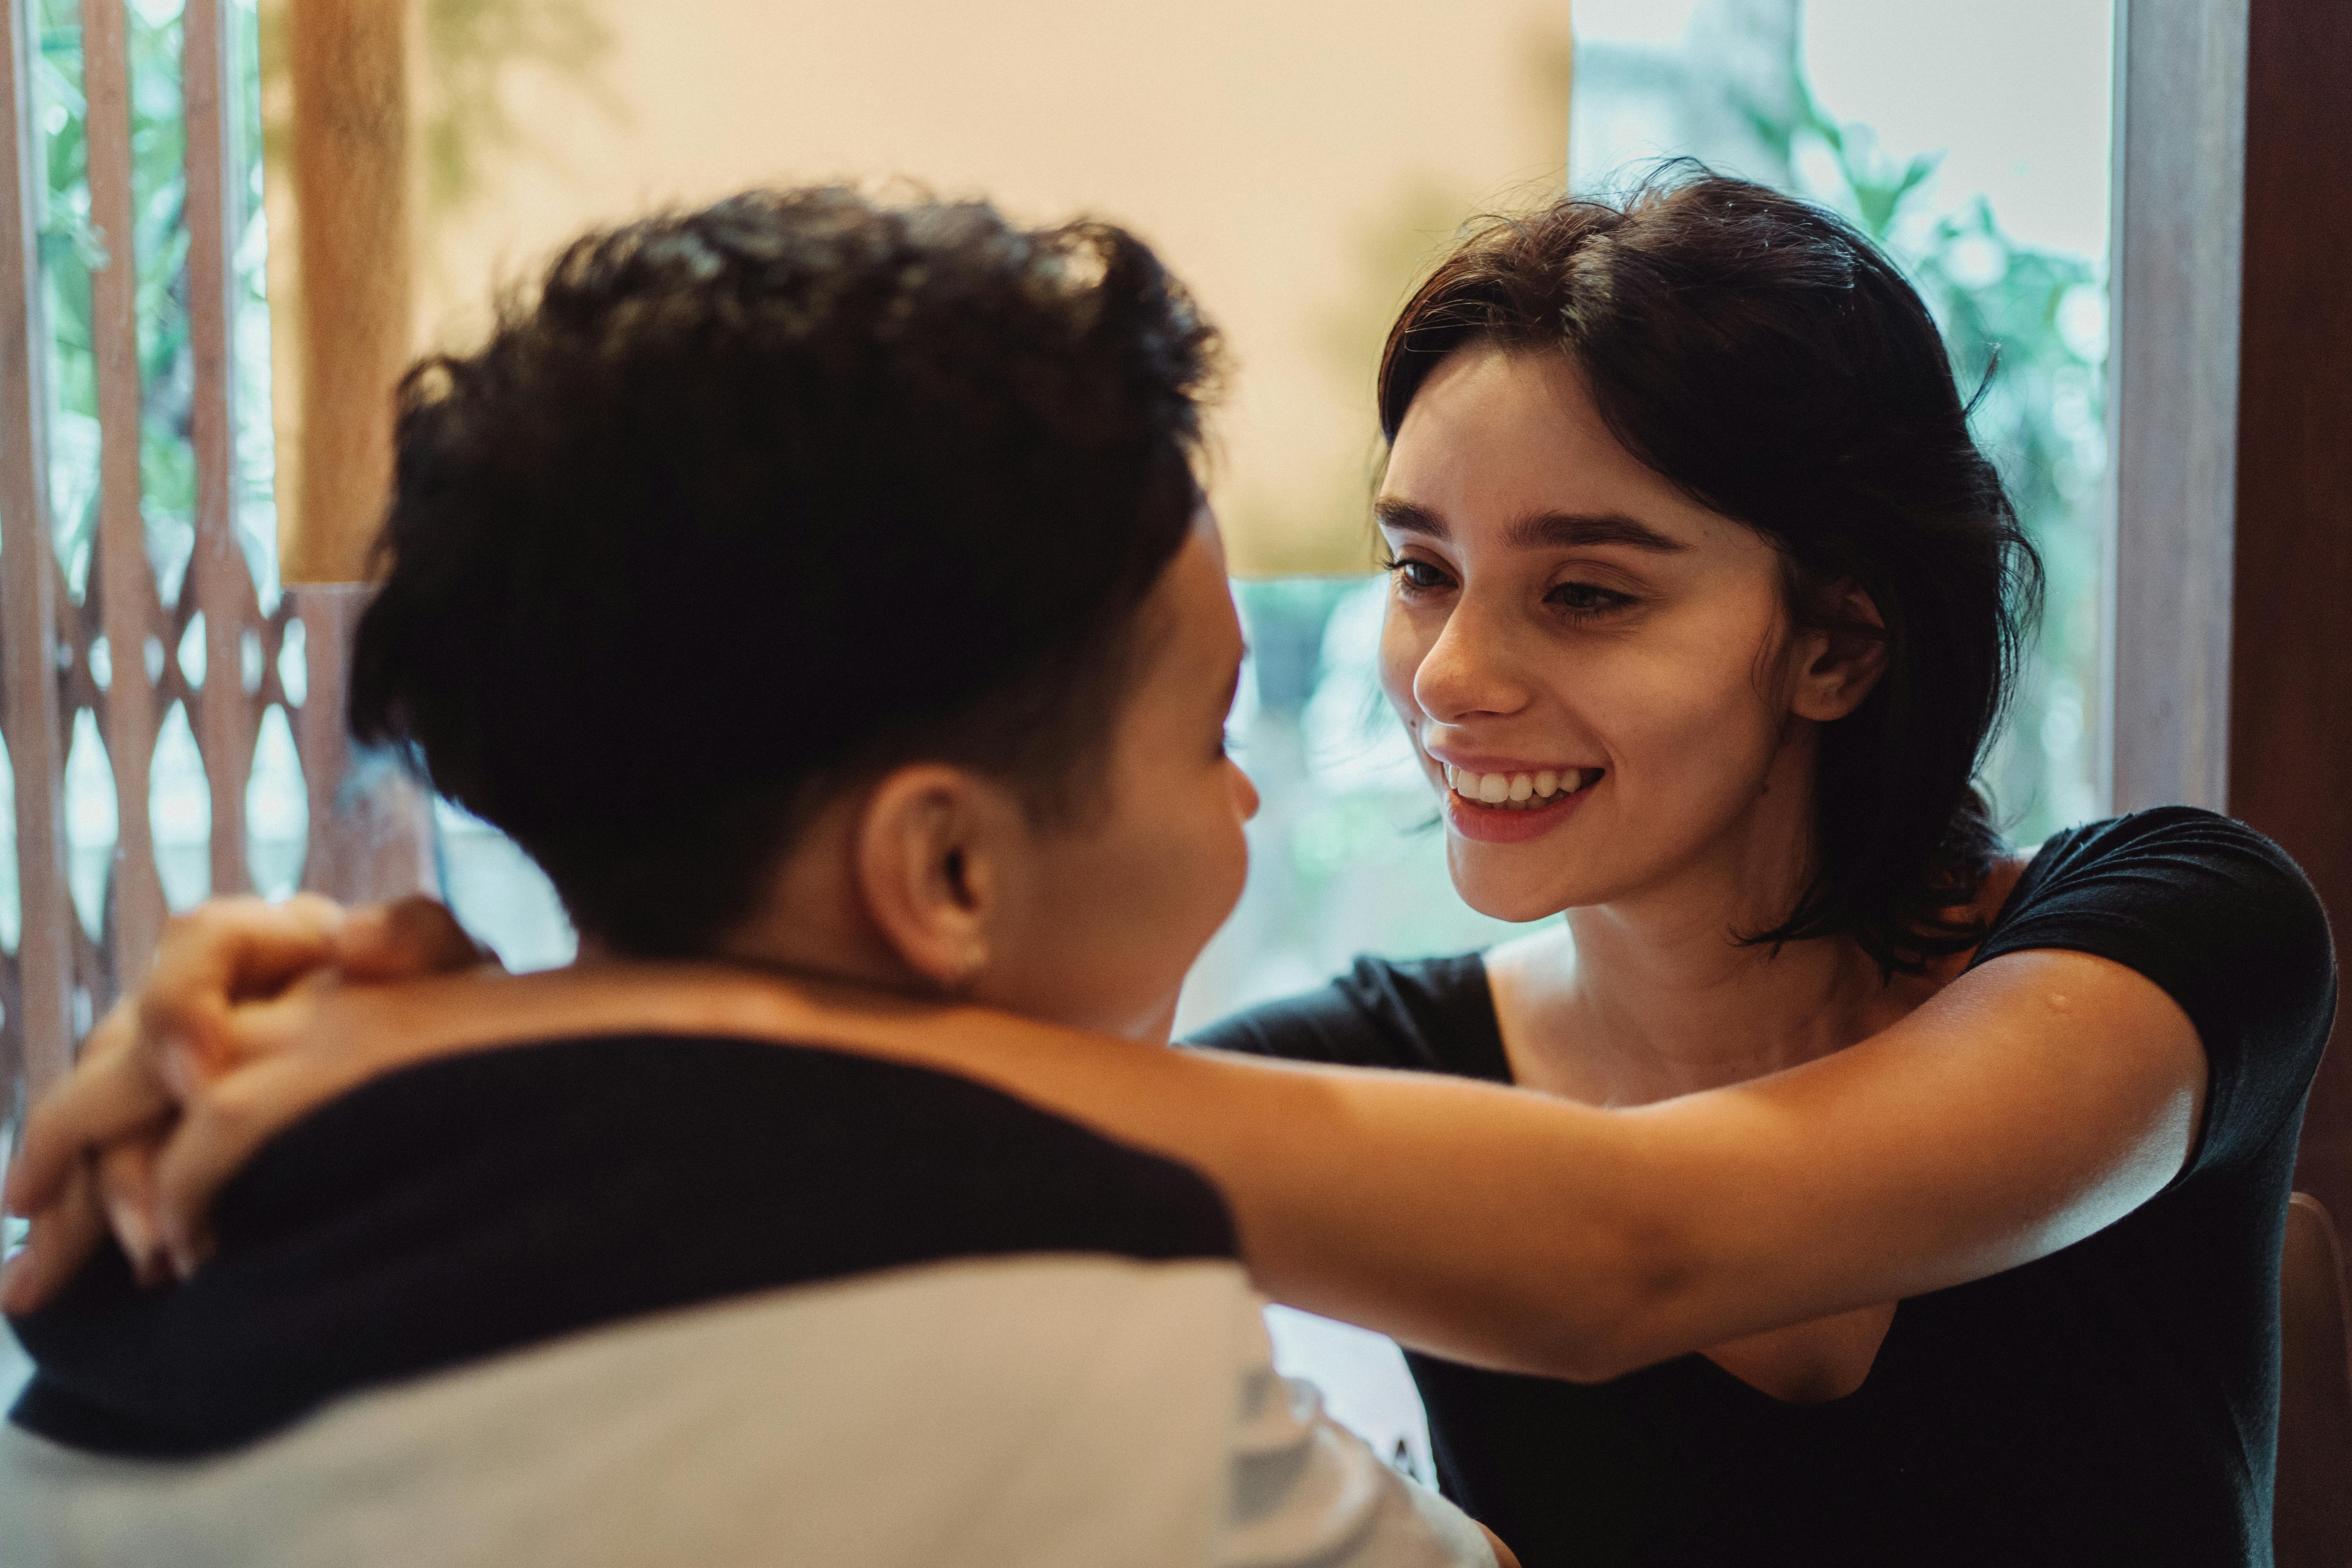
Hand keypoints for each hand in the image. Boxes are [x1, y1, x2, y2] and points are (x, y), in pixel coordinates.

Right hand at [1, 894, 488, 1312]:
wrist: (447, 1042)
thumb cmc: (447, 997)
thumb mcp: (445, 962)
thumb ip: (413, 936)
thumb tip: (355, 938)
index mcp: (263, 942)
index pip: (200, 947)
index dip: (183, 1006)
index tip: (199, 1079)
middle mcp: (196, 999)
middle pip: (117, 1061)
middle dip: (94, 1147)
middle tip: (140, 1230)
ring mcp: (165, 1065)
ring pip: (94, 1130)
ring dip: (77, 1208)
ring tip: (48, 1284)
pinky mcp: (160, 1131)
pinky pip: (102, 1177)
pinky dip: (74, 1230)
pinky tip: (42, 1291)